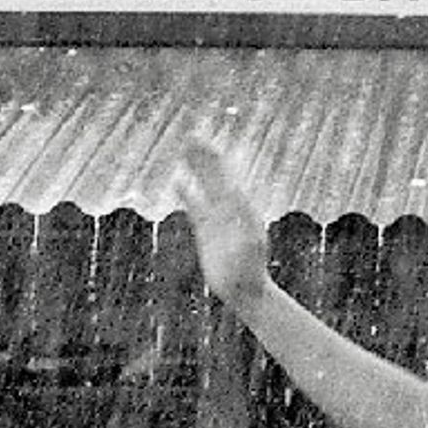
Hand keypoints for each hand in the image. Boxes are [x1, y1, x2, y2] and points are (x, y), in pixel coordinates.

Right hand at [178, 141, 267, 303]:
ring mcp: (217, 218)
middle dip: (203, 156)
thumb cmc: (249, 273)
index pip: (226, 177)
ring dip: (196, 168)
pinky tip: (178, 181)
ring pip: (204, 186)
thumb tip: (239, 210)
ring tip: (184, 148)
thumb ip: (242, 229)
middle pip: (215, 176)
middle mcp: (230, 209)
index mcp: (241, 209)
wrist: (246, 291)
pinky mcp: (206, 230)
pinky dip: (187, 193)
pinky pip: (195, 206)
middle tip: (190, 136)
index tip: (204, 142)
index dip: (215, 160)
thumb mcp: (247, 250)